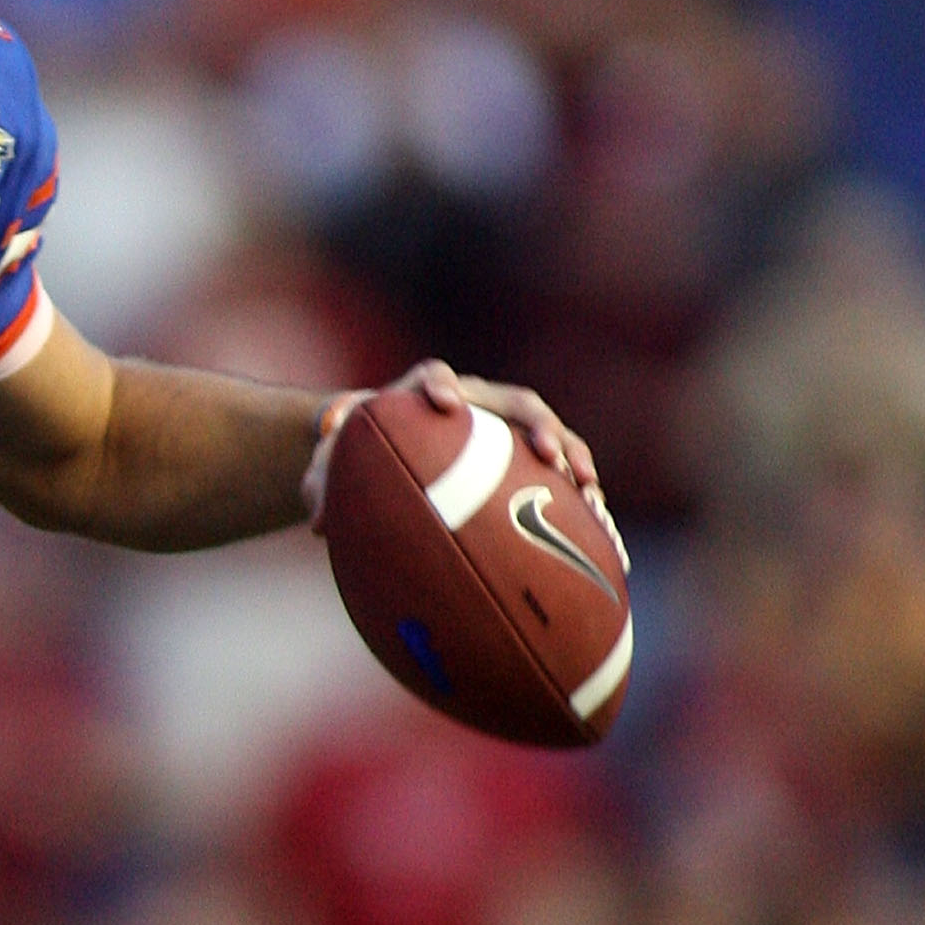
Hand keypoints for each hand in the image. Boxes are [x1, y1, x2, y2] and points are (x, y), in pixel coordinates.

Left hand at [303, 359, 604, 537]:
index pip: (434, 378)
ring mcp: (510, 437)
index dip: (438, 385)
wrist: (386, 461)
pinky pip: (565, 487)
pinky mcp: (531, 471)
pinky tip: (607, 547)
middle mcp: (479, 408)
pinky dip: (586, 512)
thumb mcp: (334, 467)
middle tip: (550, 456)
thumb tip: (318, 521)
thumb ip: (322, 481)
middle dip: (540, 427)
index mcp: (428, 395)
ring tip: (591, 495)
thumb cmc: (359, 460)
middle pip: (519, 405)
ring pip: (554, 443)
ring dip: (577, 465)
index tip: (442, 402)